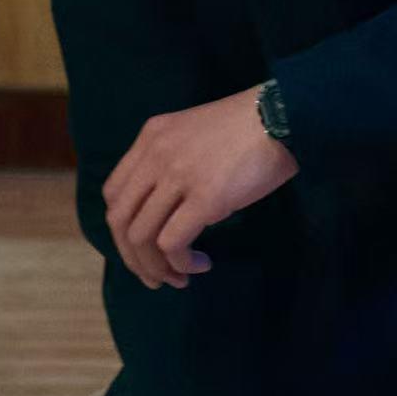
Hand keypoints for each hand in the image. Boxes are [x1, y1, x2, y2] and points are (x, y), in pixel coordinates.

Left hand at [101, 83, 300, 289]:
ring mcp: (178, 176)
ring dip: (156, 267)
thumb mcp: (194, 132)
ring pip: (141, 237)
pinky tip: (199, 264)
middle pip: (120, 220)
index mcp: (151, 138)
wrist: (283, 117)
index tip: (143, 247)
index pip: (113, 193)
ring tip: (179, 277)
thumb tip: (165, 208)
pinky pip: (173, 244)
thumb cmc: (248, 126)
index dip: (122, 228)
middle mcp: (156, 156)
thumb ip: (171, 159)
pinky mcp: (205, 198)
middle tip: (155, 277)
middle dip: (132, 258)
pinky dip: (180, 263)